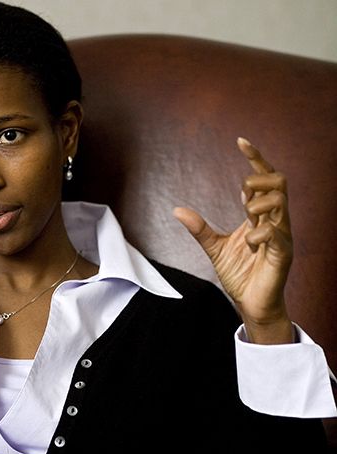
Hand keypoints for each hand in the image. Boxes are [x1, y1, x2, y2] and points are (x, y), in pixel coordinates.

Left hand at [173, 138, 293, 343]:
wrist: (251, 304)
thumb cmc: (240, 275)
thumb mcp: (214, 248)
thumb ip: (200, 229)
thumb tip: (177, 210)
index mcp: (260, 216)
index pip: (264, 180)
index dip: (256, 159)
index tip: (240, 141)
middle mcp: (275, 221)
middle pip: (279, 182)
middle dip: (258, 179)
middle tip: (242, 193)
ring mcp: (282, 235)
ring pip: (280, 201)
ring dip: (256, 204)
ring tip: (244, 220)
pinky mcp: (283, 253)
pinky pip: (276, 232)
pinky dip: (257, 233)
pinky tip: (248, 244)